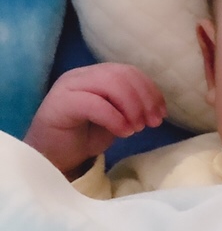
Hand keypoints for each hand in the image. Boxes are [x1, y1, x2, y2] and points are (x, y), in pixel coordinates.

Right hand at [24, 64, 166, 178]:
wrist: (51, 158)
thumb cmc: (83, 137)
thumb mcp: (116, 119)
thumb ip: (131, 106)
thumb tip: (156, 107)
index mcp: (96, 74)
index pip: (129, 71)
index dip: (150, 90)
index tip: (162, 113)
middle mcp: (82, 75)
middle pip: (122, 74)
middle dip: (144, 98)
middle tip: (152, 123)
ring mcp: (69, 86)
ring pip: (110, 83)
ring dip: (132, 106)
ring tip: (137, 128)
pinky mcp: (60, 103)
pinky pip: (94, 103)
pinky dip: (115, 118)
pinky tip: (124, 132)